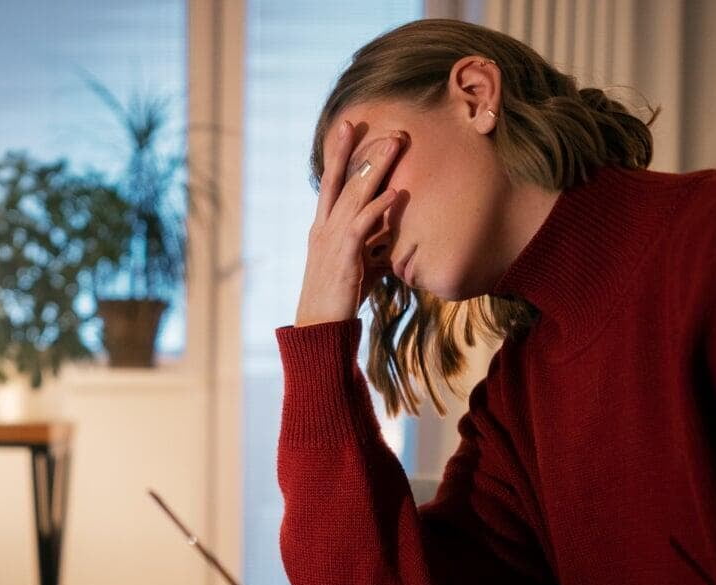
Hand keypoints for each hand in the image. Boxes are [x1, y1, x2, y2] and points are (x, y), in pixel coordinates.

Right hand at [294, 122, 407, 327]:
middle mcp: (324, 228)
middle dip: (364, 151)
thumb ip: (374, 246)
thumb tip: (396, 238)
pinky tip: (395, 193)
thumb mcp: (358, 264)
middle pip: (344, 180)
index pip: (331, 182)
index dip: (340, 154)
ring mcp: (331, 241)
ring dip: (376, 167)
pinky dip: (378, 207)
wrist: (319, 327)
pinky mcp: (344, 257)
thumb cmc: (340, 298)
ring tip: (395, 144)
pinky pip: (362, 225)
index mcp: (323, 227)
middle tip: (386, 128)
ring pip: (353, 194)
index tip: (349, 126)